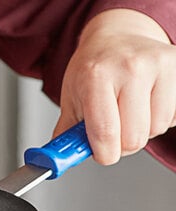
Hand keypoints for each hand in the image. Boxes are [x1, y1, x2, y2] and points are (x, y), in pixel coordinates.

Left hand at [54, 9, 175, 164]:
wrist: (117, 37)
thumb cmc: (93, 70)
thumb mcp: (71, 101)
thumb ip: (67, 136)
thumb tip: (58, 162)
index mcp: (96, 76)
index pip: (105, 133)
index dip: (104, 153)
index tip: (101, 153)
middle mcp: (130, 67)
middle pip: (133, 139)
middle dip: (121, 144)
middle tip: (113, 129)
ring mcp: (158, 66)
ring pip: (156, 129)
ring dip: (141, 130)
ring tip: (129, 112)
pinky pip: (172, 116)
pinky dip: (158, 118)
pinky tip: (146, 103)